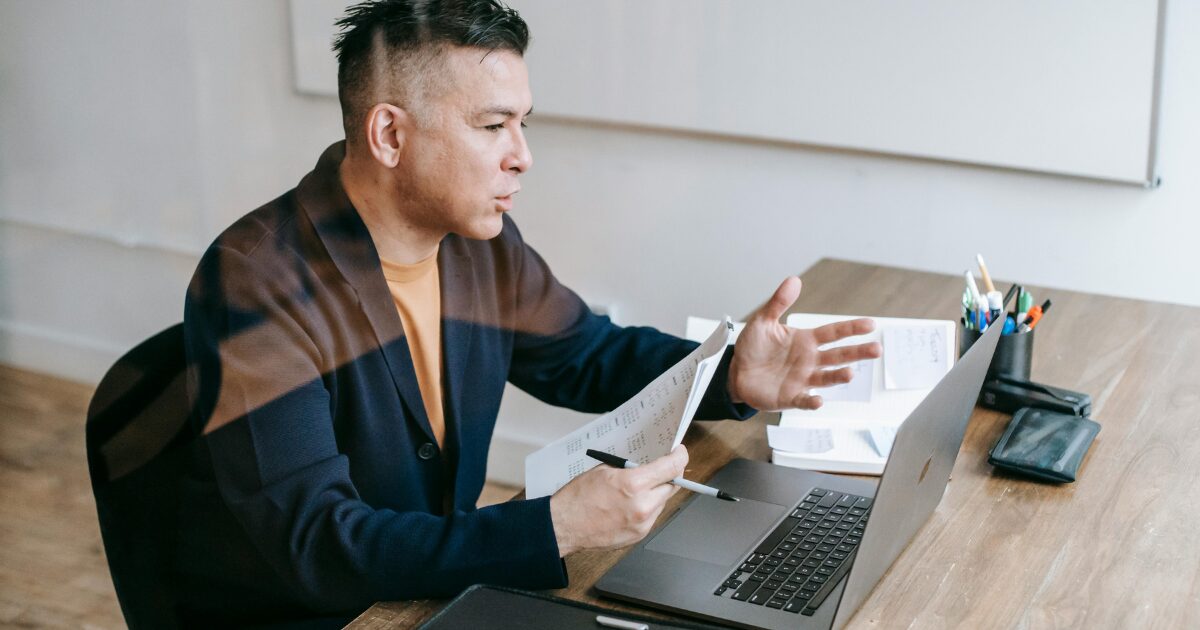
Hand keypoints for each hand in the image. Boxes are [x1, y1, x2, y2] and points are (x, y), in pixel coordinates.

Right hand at [548, 446, 687, 556]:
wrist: (564, 527)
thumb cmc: (578, 499)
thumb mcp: (604, 470)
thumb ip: (631, 468)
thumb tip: (649, 465)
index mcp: (633, 485)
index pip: (671, 468)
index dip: (679, 457)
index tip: (679, 453)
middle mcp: (642, 506)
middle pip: (672, 486)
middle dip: (668, 476)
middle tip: (661, 470)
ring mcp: (642, 524)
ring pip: (662, 502)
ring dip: (656, 493)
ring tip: (636, 491)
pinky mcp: (639, 535)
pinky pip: (652, 516)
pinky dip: (646, 508)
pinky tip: (630, 505)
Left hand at [728, 276, 881, 410]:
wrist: (737, 372)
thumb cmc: (753, 347)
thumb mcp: (763, 321)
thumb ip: (779, 302)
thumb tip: (794, 280)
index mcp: (806, 340)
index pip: (834, 332)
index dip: (852, 328)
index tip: (871, 324)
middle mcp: (810, 360)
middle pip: (839, 356)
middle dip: (858, 352)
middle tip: (877, 349)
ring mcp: (802, 379)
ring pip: (827, 378)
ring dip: (839, 376)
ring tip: (851, 373)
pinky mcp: (791, 397)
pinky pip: (804, 400)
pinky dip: (812, 401)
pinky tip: (818, 399)